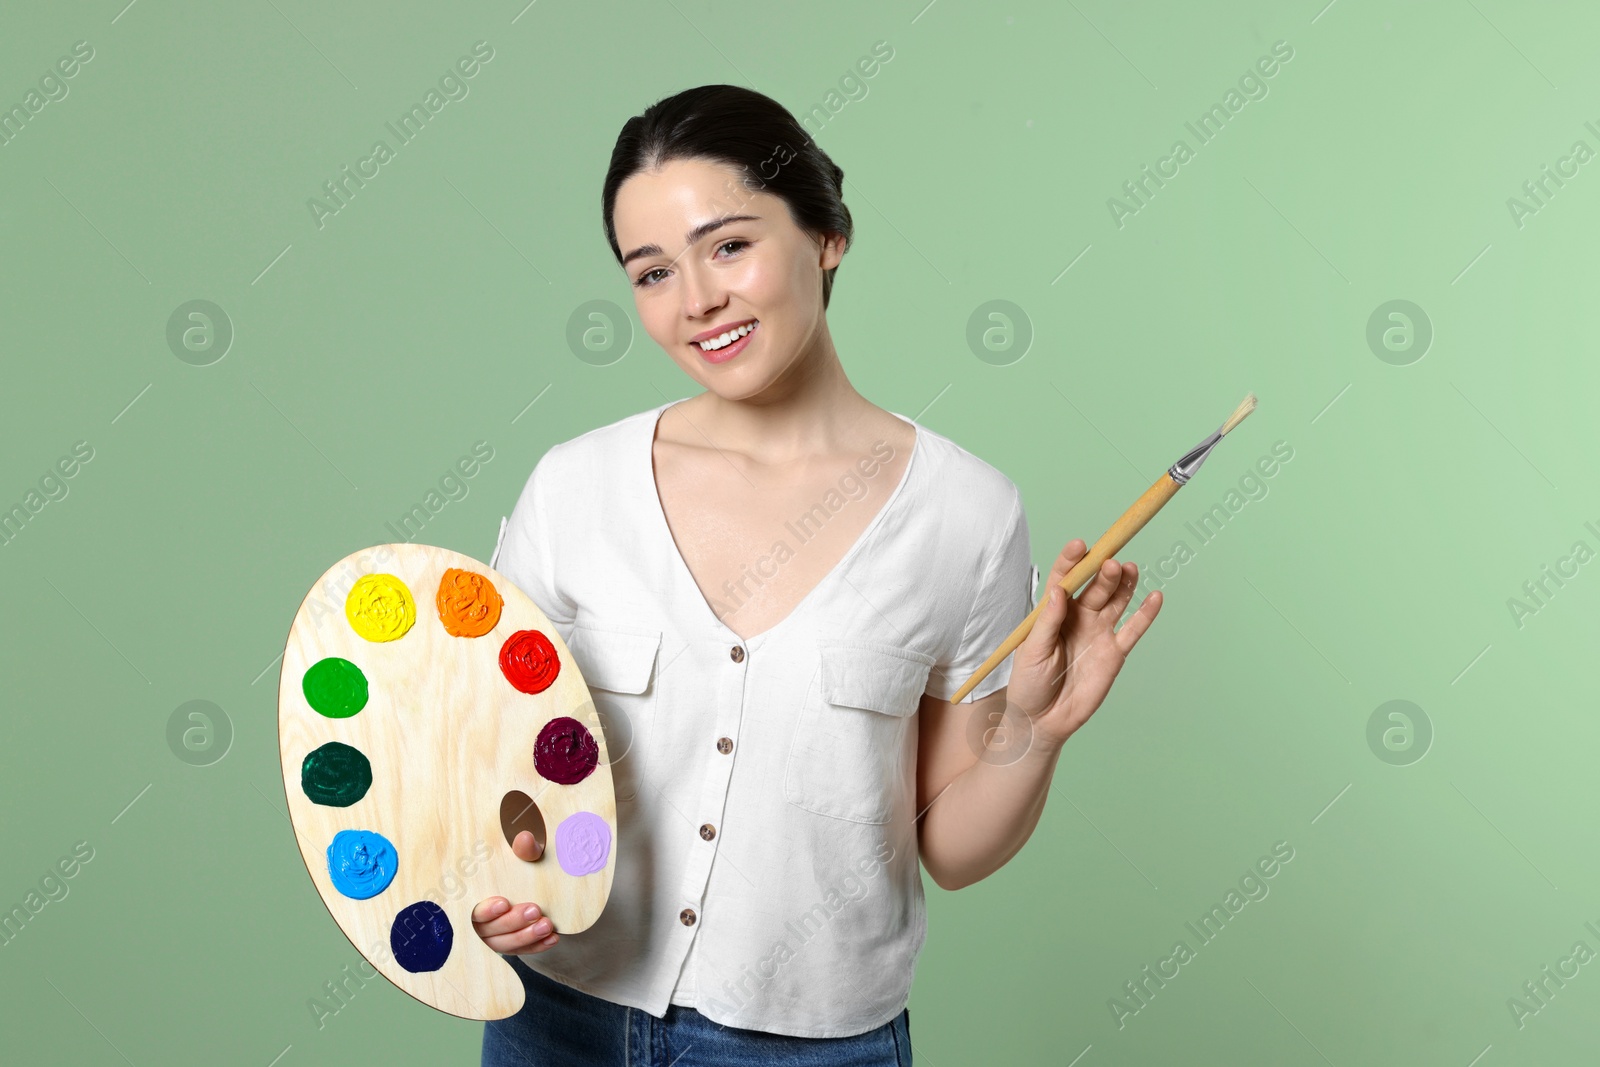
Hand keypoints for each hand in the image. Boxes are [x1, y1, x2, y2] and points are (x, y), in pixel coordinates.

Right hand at [472, 831, 560, 954]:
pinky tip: (553, 938)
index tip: (504, 902)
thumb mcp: (521, 857)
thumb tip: (526, 838)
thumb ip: (523, 851)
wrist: (530, 881)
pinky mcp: (512, 946)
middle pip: (491, 930)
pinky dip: (538, 946)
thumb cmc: (518, 869)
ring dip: (527, 936)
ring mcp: (495, 938)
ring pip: (506, 944)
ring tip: (547, 925)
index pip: (473, 911)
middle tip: (535, 910)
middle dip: (513, 921)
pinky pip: (522, 951)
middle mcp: (480, 924)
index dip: (486, 910)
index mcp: (473, 901)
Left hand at [1006, 539, 1162, 749]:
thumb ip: (1048, 622)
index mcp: (1054, 612)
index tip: (1079, 545)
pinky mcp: (1115, 652)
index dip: (1071, 561)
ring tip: (1129, 568)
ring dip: (1123, 584)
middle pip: (1094, 586)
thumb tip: (1059, 591)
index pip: (1063, 579)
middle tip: (1110, 562)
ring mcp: (1099, 632)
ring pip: (1116, 601)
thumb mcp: (1031, 651)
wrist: (1043, 720)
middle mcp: (1079, 616)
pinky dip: (1146, 614)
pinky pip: (1133, 629)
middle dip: (1102, 572)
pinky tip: (1155, 596)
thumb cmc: (1029, 684)